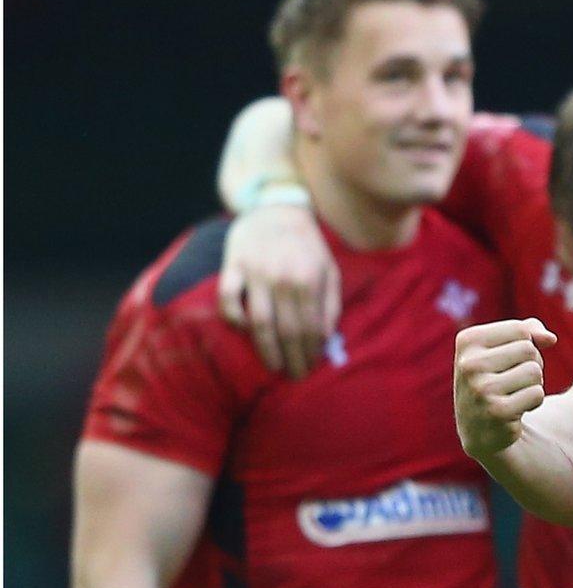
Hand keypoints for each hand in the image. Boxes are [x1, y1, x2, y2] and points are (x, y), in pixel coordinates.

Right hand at [217, 204, 339, 378]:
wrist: (277, 210)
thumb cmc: (307, 246)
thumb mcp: (330, 270)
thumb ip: (331, 303)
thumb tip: (327, 338)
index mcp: (310, 280)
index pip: (310, 327)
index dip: (310, 353)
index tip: (310, 369)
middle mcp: (283, 278)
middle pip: (286, 330)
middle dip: (292, 358)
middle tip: (294, 377)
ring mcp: (256, 272)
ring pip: (258, 322)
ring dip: (266, 349)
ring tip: (274, 367)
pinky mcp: (232, 266)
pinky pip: (227, 299)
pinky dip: (233, 318)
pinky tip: (244, 331)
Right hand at [453, 318, 558, 458]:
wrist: (481, 430)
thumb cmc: (497, 378)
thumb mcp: (505, 347)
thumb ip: (530, 330)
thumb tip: (550, 338)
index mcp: (467, 341)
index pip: (521, 330)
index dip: (526, 344)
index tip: (508, 361)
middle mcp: (468, 364)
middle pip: (529, 350)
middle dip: (530, 365)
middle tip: (511, 381)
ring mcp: (481, 389)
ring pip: (534, 371)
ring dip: (533, 384)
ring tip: (512, 394)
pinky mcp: (497, 412)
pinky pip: (537, 394)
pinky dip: (533, 402)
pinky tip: (514, 411)